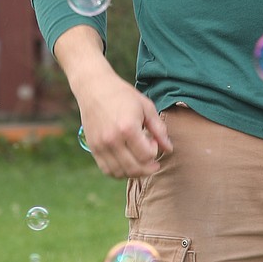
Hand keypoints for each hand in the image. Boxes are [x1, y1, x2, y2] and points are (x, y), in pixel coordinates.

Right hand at [76, 57, 173, 179]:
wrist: (94, 88)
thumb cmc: (123, 95)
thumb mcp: (146, 107)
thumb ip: (159, 129)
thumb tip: (169, 149)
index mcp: (128, 128)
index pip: (146, 155)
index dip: (155, 152)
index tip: (154, 142)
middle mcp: (113, 139)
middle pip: (134, 168)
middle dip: (148, 168)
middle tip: (154, 162)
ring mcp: (101, 145)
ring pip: (120, 173)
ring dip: (134, 172)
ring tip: (140, 162)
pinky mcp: (93, 148)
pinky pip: (107, 170)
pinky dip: (119, 172)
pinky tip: (126, 163)